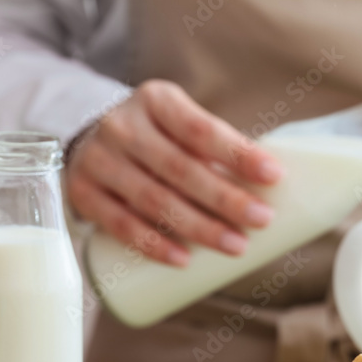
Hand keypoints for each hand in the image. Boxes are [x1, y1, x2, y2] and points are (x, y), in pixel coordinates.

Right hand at [65, 79, 282, 265]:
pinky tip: (183, 260)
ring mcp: (99, 160)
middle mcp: (122, 125)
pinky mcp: (83, 193)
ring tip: (236, 246)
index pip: (201, 128)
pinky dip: (153, 244)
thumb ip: (216, 150)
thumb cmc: (157, 139)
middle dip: (225, 198)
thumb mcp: (180, 126)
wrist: (88, 140)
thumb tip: (277, 191)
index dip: (238, 153)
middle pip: (180, 168)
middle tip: (261, 220)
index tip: (275, 175)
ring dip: (198, 227)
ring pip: (153, 199)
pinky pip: (120, 224)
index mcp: (156, 101)